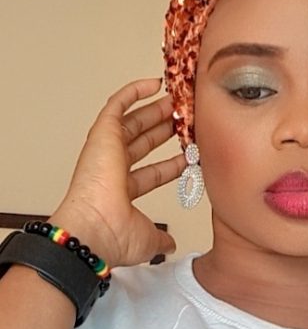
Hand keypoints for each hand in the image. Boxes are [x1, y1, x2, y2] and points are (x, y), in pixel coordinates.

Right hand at [50, 78, 184, 266]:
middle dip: (165, 129)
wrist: (94, 230)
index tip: (192, 153)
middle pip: (145, 141)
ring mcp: (107, 150)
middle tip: (185, 117)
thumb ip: (161, 239)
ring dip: (156, 109)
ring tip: (177, 99)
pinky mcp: (103, 134)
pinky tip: (154, 83)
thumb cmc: (113, 236)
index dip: (174, 162)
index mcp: (122, 190)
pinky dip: (134, 91)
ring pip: (134, 122)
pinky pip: (117, 105)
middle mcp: (113, 168)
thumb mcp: (148, 240)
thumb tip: (170, 245)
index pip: (154, 171)